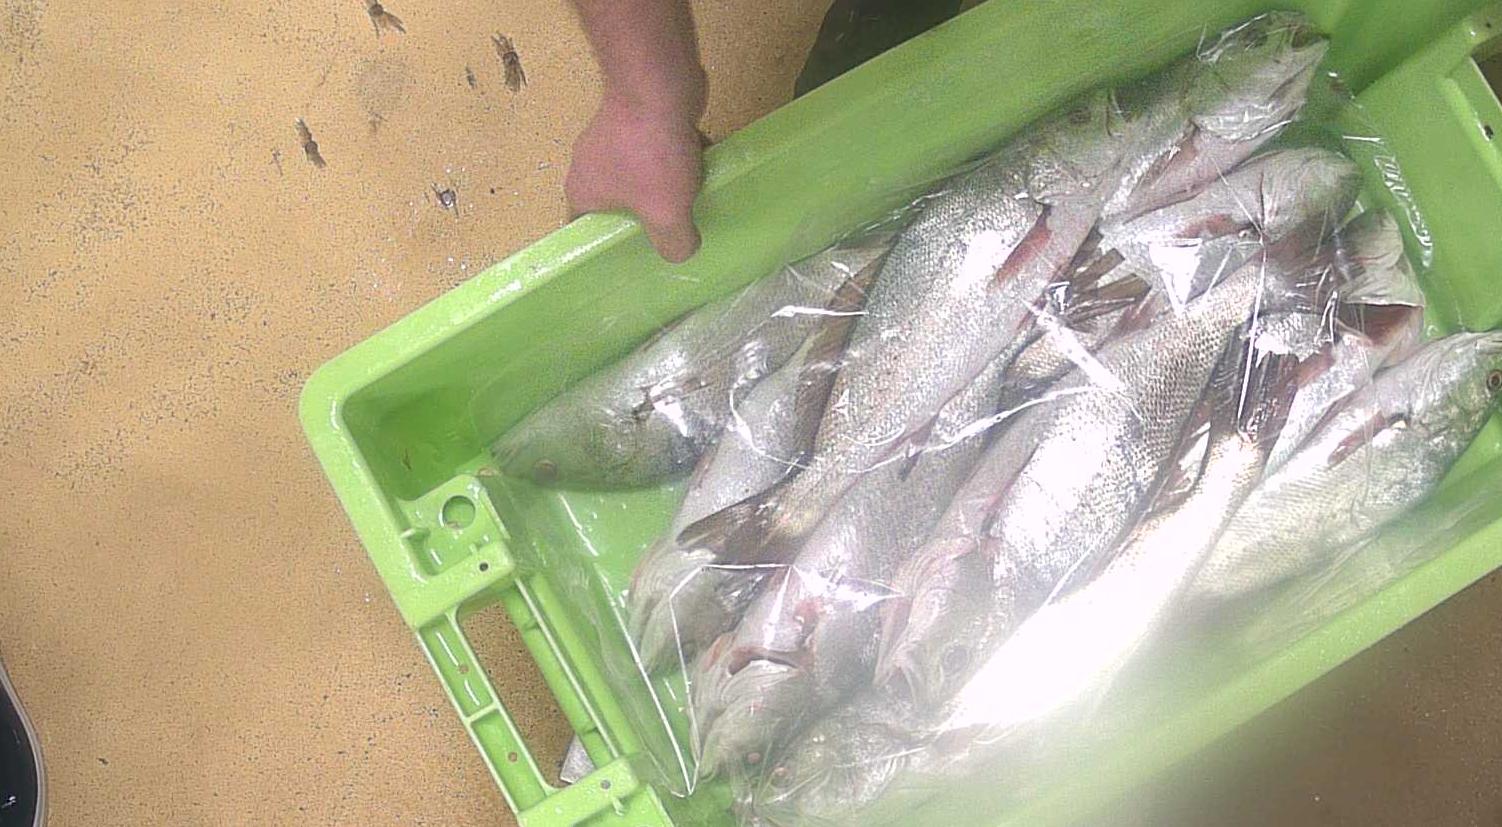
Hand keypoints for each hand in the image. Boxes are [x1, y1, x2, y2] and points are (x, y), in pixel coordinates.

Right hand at [566, 90, 704, 262]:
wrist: (659, 84)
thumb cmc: (651, 155)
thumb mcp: (666, 214)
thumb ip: (674, 243)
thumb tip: (681, 252)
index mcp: (582, 193)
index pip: (590, 234)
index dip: (613, 249)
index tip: (641, 258)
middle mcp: (589, 166)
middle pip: (621, 207)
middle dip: (649, 217)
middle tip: (676, 231)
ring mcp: (613, 138)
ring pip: (643, 177)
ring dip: (668, 185)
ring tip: (695, 198)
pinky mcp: (637, 118)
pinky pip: (657, 150)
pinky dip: (676, 157)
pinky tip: (701, 164)